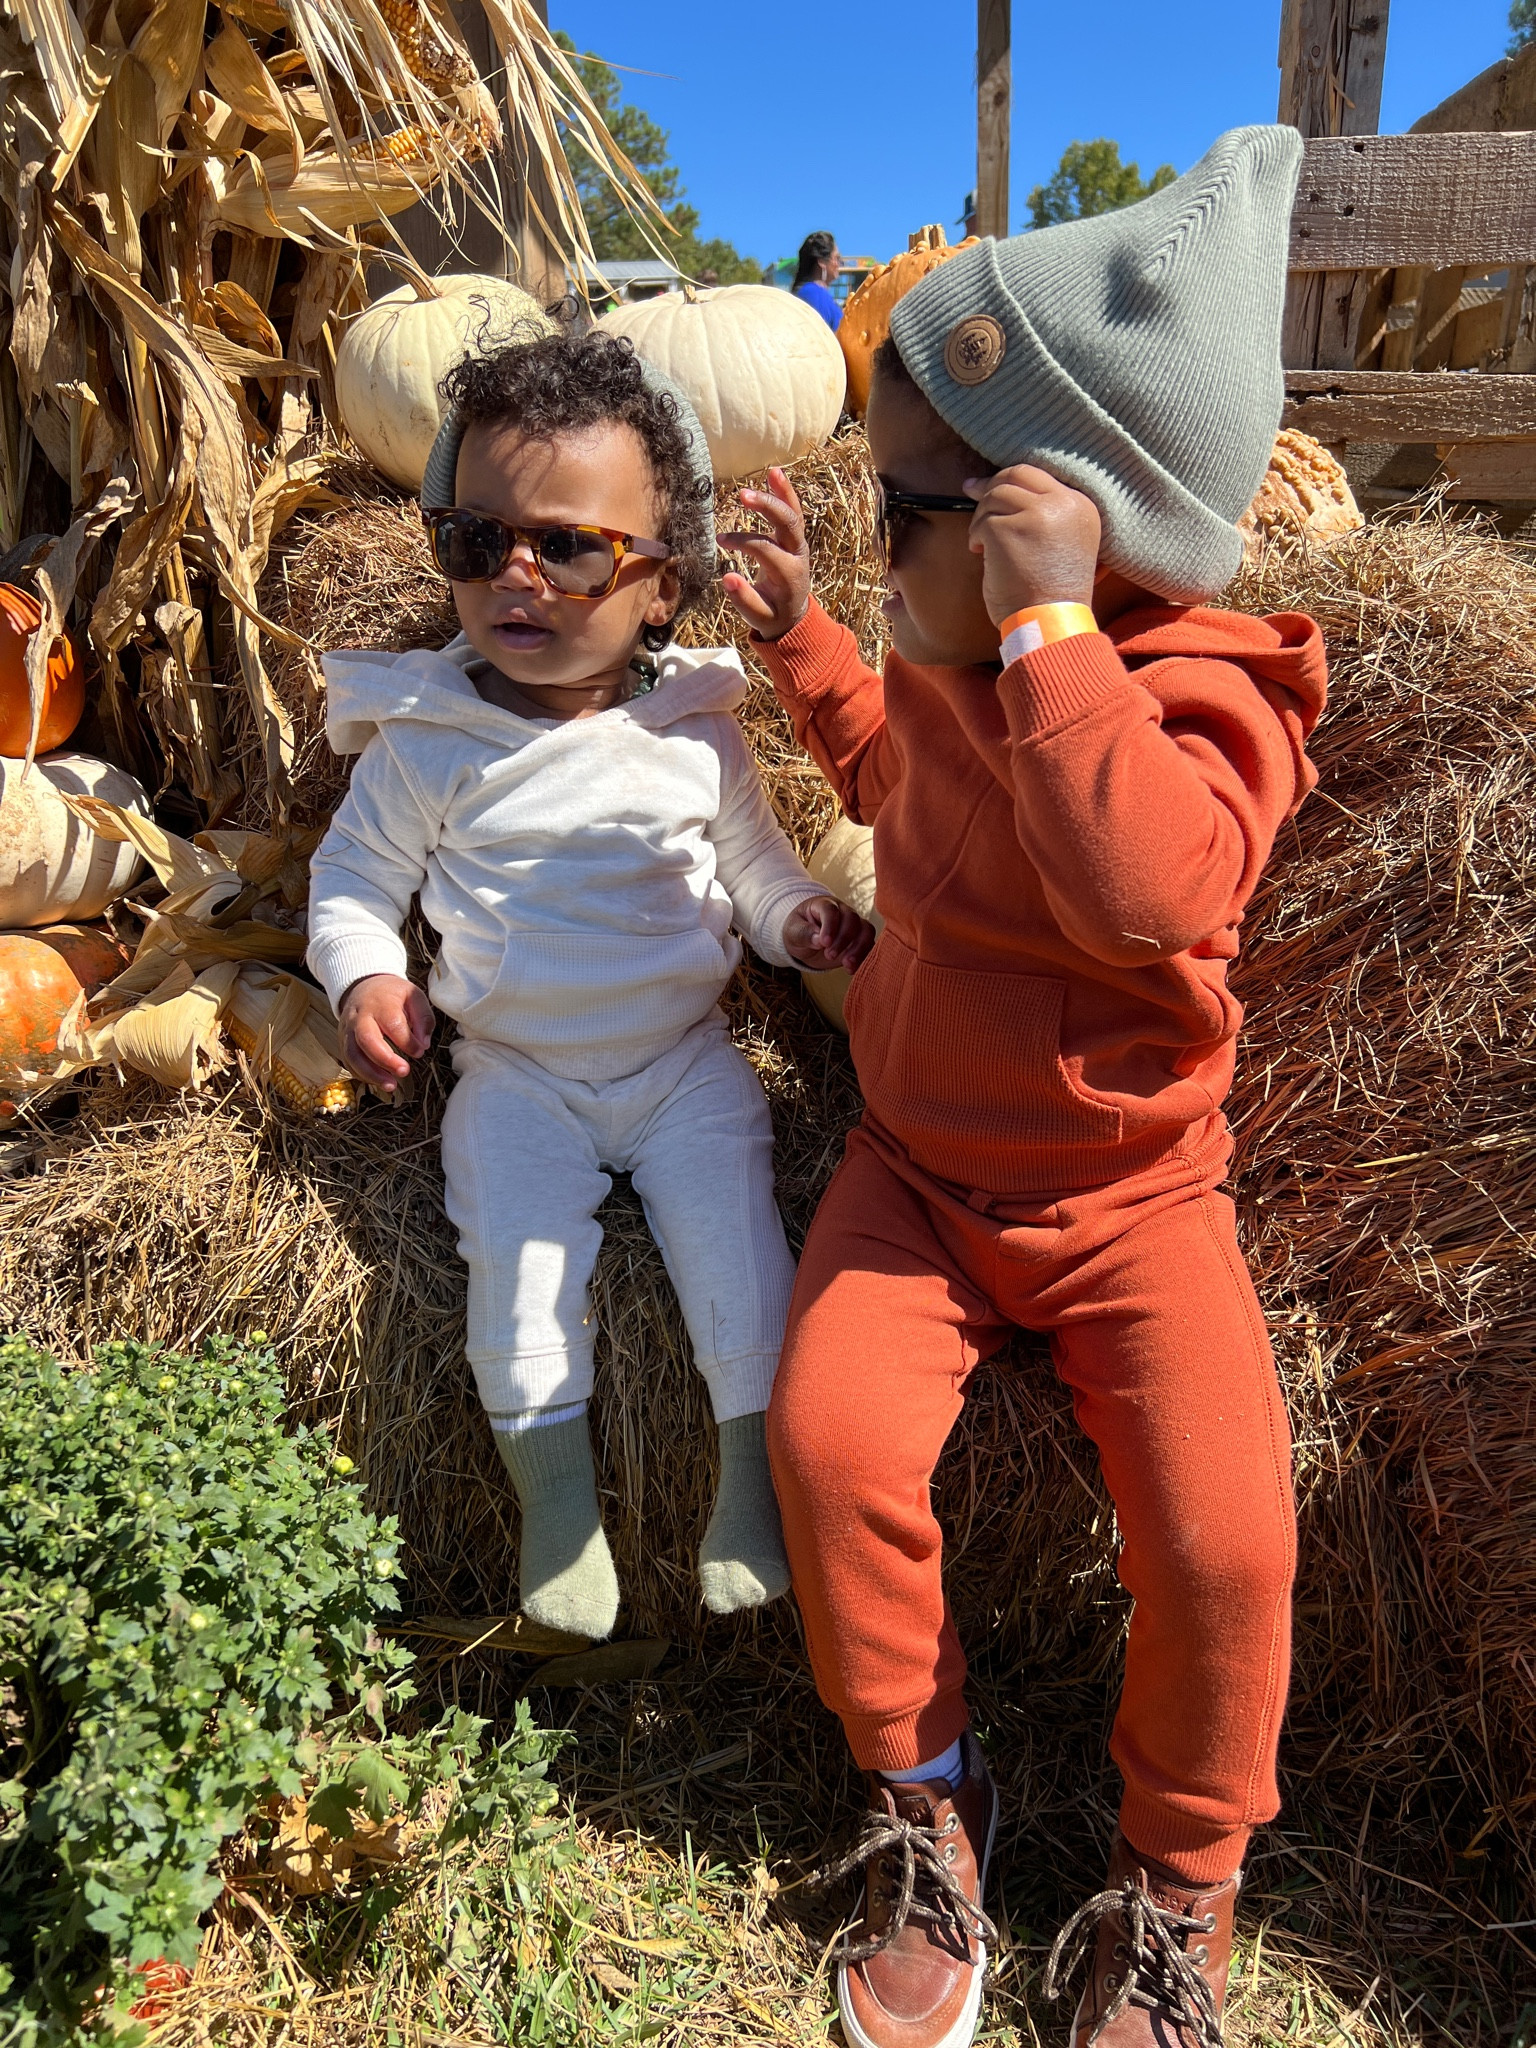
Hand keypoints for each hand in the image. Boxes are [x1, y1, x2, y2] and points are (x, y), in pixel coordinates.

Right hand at [337, 972, 433, 1091]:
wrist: (363, 986)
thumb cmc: (392, 995)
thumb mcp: (413, 996)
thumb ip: (423, 1018)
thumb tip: (423, 1044)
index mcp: (381, 1003)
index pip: (393, 1023)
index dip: (407, 1041)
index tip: (419, 1052)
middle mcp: (360, 1016)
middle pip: (367, 1039)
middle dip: (385, 1060)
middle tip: (404, 1072)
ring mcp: (348, 1030)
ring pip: (353, 1054)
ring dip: (371, 1074)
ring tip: (391, 1086)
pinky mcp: (343, 1041)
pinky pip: (349, 1061)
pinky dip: (363, 1074)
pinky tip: (379, 1081)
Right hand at [718, 467, 811, 640]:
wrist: (793, 616)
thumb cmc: (772, 616)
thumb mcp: (758, 618)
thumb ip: (744, 600)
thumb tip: (727, 578)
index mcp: (789, 576)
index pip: (765, 550)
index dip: (743, 542)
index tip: (721, 540)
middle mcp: (798, 556)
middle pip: (788, 525)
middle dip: (767, 508)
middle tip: (743, 495)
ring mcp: (799, 545)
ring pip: (794, 515)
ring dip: (781, 494)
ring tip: (771, 472)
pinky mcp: (795, 539)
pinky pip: (793, 513)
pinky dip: (786, 493)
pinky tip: (775, 474)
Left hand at [783, 895, 875, 972]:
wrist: (805, 941)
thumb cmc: (798, 931)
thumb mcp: (792, 931)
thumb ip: (804, 934)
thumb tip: (819, 940)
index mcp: (824, 905)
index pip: (831, 910)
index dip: (830, 926)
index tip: (824, 943)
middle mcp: (842, 912)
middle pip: (852, 919)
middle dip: (843, 939)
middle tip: (829, 955)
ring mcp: (854, 925)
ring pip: (866, 931)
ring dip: (859, 949)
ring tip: (846, 964)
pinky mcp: (859, 941)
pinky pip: (869, 946)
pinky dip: (863, 958)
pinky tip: (851, 969)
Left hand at [963, 465, 1101, 625]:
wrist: (1049, 623)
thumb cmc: (1051, 594)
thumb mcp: (1065, 544)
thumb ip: (1048, 516)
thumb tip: (1005, 489)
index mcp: (1082, 506)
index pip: (1039, 476)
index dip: (1010, 478)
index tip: (989, 485)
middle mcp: (1063, 503)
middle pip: (1016, 475)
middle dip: (990, 484)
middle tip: (970, 490)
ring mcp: (1036, 514)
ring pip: (995, 496)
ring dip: (981, 519)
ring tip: (983, 545)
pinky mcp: (1008, 529)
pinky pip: (983, 522)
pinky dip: (976, 537)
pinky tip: (981, 554)